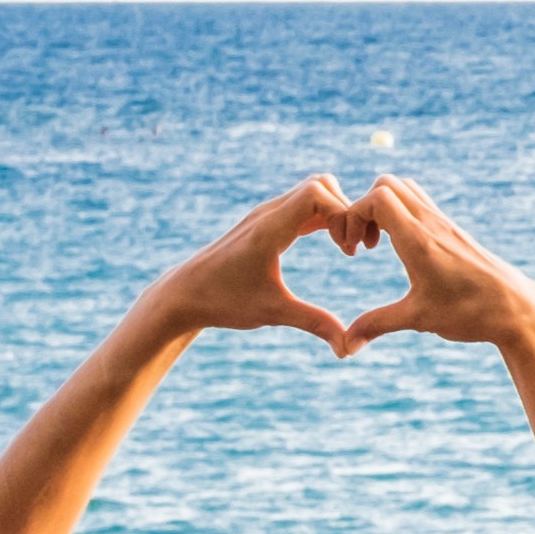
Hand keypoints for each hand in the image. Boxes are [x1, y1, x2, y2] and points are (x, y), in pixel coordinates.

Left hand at [134, 177, 364, 355]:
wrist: (183, 294)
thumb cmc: (224, 302)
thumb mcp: (273, 313)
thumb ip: (314, 323)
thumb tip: (348, 348)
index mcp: (269, 229)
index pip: (317, 193)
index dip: (343, 214)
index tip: (348, 250)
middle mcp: (268, 214)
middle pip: (321, 185)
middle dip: (346, 211)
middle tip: (352, 248)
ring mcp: (266, 215)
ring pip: (314, 191)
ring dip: (336, 212)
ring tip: (345, 247)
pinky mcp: (266, 223)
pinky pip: (304, 205)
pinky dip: (325, 217)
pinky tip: (333, 245)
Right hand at [341, 176, 534, 353]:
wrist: (518, 310)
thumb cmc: (470, 314)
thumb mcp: (418, 319)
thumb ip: (377, 325)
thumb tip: (346, 345)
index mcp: (419, 239)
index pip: (376, 198)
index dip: (352, 215)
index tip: (352, 249)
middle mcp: (432, 223)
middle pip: (387, 184)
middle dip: (363, 207)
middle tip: (362, 243)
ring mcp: (445, 224)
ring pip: (406, 189)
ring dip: (383, 208)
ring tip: (379, 244)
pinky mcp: (454, 231)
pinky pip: (421, 203)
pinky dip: (401, 213)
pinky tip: (402, 249)